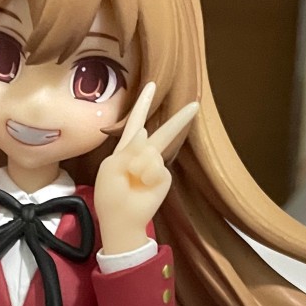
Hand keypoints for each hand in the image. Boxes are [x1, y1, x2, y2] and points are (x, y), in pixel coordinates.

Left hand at [93, 83, 198, 254]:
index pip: (135, 122)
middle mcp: (143, 154)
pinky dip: (146, 175)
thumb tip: (146, 133)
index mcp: (126, 149)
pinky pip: (155, 166)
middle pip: (159, 131)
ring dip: (137, 165)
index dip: (143, 104)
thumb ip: (128, 149)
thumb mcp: (111, 168)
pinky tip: (142, 186)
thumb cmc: (110, 195)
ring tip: (132, 180)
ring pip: (150, 151)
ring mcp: (155, 165)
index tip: (152, 86)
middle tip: (195, 105)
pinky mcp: (164, 176)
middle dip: (177, 120)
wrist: (121, 220)